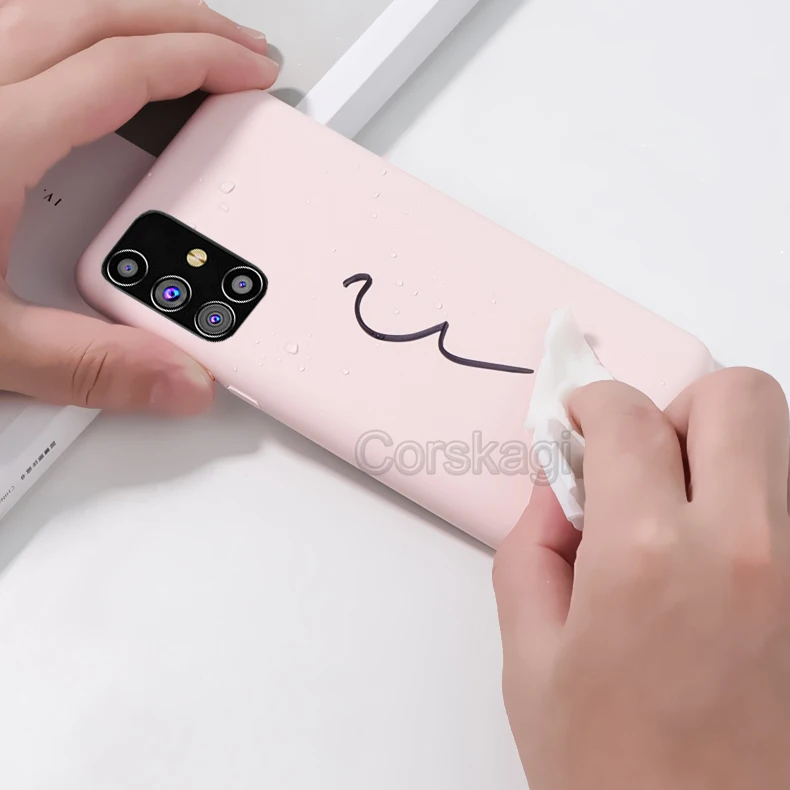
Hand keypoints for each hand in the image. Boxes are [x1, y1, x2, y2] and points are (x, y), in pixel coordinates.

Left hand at [0, 0, 278, 413]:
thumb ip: (92, 366)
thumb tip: (179, 379)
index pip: (125, 67)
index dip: (201, 59)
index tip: (249, 69)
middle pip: (97, 11)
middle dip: (182, 20)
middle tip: (232, 45)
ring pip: (50, 3)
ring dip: (125, 14)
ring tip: (170, 40)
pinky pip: (10, 22)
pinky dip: (66, 25)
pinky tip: (74, 52)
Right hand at [494, 367, 789, 788]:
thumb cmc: (617, 777)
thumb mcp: (531, 660)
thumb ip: (530, 549)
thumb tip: (556, 486)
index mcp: (645, 556)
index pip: (625, 417)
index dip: (590, 404)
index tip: (578, 424)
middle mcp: (743, 547)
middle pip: (736, 397)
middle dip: (675, 408)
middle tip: (643, 460)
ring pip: (782, 444)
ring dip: (725, 453)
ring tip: (682, 513)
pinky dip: (759, 505)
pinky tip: (722, 557)